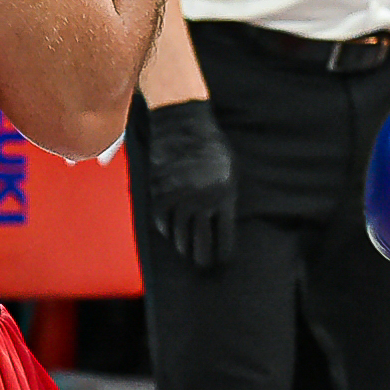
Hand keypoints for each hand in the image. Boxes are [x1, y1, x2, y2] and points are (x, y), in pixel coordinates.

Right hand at [146, 99, 234, 269]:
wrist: (182, 124)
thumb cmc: (211, 147)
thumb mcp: (229, 171)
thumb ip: (226, 197)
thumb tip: (222, 223)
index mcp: (224, 195)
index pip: (225, 237)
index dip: (223, 253)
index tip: (222, 261)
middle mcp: (201, 201)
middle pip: (201, 243)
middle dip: (203, 259)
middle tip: (203, 265)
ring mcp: (178, 197)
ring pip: (179, 236)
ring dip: (184, 248)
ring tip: (187, 253)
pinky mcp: (159, 191)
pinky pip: (162, 222)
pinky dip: (167, 232)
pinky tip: (172, 235)